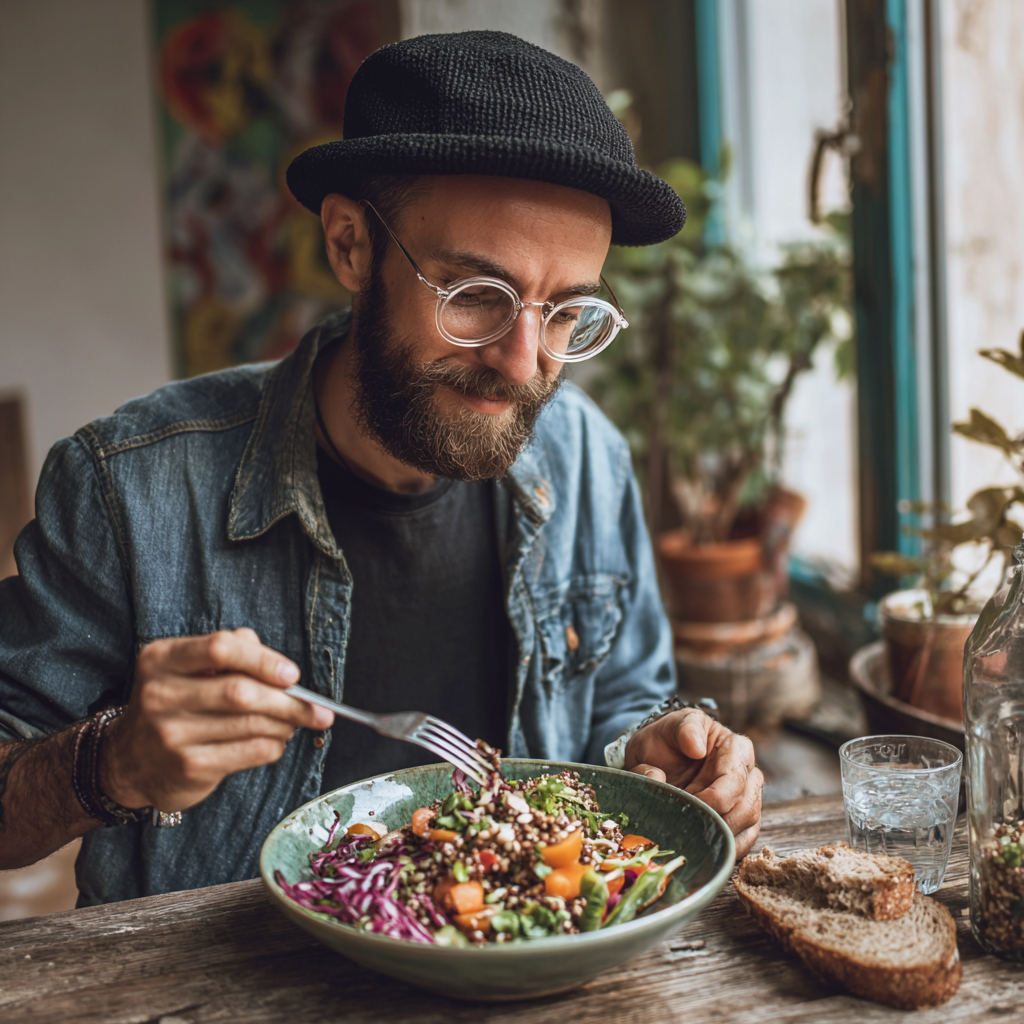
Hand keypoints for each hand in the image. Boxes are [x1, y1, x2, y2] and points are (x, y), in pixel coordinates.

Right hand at [101, 628, 333, 812]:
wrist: (128, 762)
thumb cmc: (174, 704)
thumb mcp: (188, 667)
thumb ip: (232, 651)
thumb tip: (280, 665)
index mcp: (162, 659)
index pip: (221, 648)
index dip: (264, 660)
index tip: (293, 675)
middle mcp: (160, 694)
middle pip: (241, 692)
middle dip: (289, 701)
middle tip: (318, 709)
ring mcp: (171, 734)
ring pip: (250, 724)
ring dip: (285, 724)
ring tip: (295, 722)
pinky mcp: (187, 767)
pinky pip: (249, 752)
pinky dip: (273, 746)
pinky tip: (275, 742)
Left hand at [625, 709, 762, 856]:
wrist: (658, 760)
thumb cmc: (667, 742)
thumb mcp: (668, 728)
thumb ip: (682, 730)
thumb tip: (696, 748)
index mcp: (735, 747)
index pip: (735, 778)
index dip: (714, 797)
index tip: (688, 802)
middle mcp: (749, 774)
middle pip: (746, 807)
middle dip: (715, 819)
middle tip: (685, 824)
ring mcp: (748, 799)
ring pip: (747, 826)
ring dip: (718, 835)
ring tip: (689, 834)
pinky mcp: (743, 822)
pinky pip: (744, 841)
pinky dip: (723, 848)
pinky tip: (701, 848)